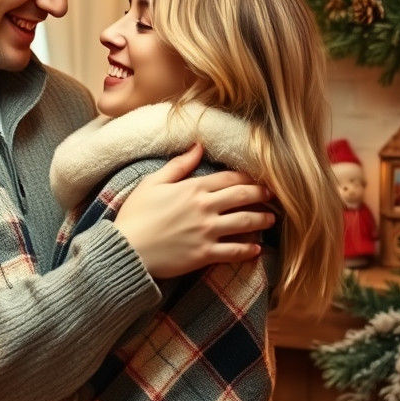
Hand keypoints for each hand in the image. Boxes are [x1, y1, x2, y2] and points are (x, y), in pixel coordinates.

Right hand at [113, 145, 274, 277]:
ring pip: (245, 222)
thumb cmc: (135, 216)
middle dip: (261, 195)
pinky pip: (234, 251)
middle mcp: (205, 207)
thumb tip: (198, 146)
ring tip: (271, 219)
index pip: (229, 178)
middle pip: (243, 197)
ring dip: (262, 220)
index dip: (248, 178)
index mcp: (193, 188)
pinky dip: (248, 250)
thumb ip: (179, 165)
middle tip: (272, 196)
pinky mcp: (205, 254)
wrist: (126, 249)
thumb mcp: (152, 183)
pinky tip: (256, 248)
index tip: (258, 179)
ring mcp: (207, 232)